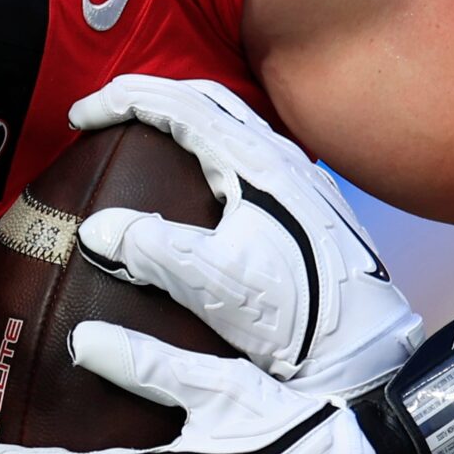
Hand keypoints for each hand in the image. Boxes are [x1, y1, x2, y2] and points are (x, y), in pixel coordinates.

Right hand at [70, 76, 421, 396]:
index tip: (80, 116)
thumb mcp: (222, 285)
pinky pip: (245, 154)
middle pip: (206, 99)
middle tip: (105, 117)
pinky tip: (198, 191)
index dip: (122, 99)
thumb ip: (156, 252)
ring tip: (142, 144)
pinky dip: (205, 152)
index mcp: (258, 164)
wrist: (374, 355)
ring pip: (230, 124)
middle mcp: (284, 160)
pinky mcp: (309, 208)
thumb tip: (98, 230)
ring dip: (180, 123)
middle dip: (149, 99)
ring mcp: (302, 181)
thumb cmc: (306, 320)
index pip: (179, 103)